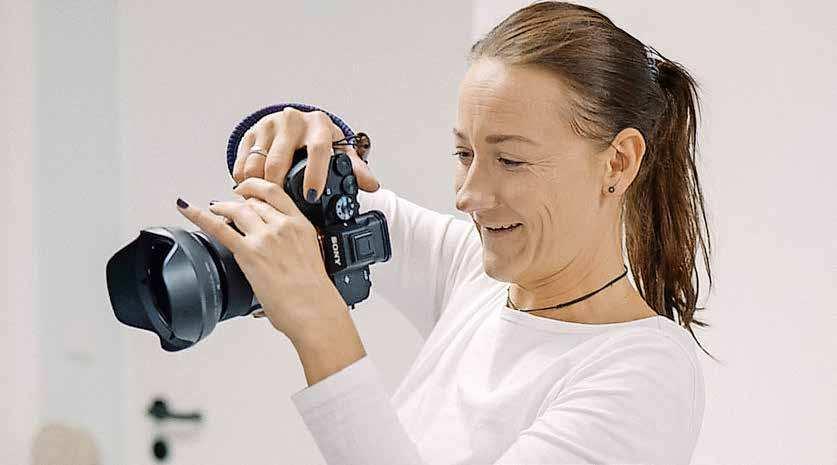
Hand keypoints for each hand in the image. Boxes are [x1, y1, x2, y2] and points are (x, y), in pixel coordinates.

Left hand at [175, 177, 346, 342]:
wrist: (314, 310)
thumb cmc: (315, 293)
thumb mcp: (312, 257)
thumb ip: (294, 247)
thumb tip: (283, 254)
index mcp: (301, 225)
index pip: (275, 193)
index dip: (256, 187)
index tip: (248, 189)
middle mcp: (283, 226)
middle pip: (253, 202)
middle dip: (238, 202)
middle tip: (228, 207)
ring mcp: (265, 237)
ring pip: (237, 209)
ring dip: (222, 207)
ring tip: (213, 208)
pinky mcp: (249, 252)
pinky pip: (218, 228)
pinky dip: (199, 215)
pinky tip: (187, 209)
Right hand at [232, 107, 379, 199]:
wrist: (295, 123)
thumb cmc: (318, 140)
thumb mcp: (339, 150)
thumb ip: (355, 169)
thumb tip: (372, 185)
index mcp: (319, 126)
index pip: (317, 150)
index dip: (315, 175)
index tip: (311, 196)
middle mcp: (293, 121)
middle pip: (279, 162)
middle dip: (279, 188)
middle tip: (281, 206)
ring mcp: (270, 125)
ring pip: (257, 164)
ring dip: (259, 186)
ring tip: (265, 200)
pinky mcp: (252, 131)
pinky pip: (243, 162)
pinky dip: (245, 179)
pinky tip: (254, 188)